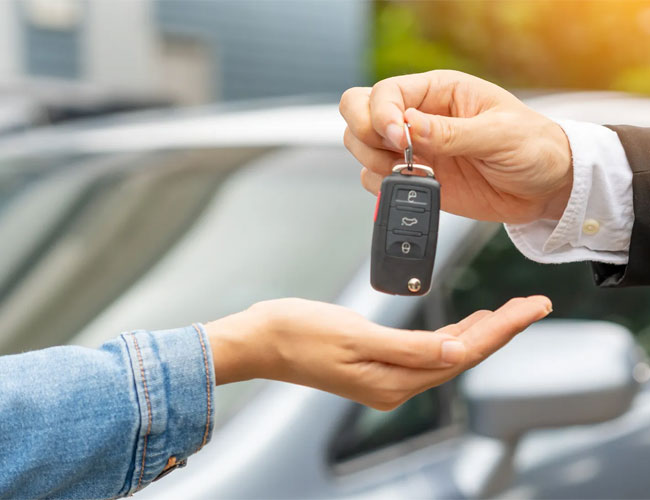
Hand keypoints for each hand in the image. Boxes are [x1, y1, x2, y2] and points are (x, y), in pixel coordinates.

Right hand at [205, 296, 551, 409]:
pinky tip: (461, 326)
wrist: (261, 339)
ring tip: (508, 312)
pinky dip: (450, 336)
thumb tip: (457, 355)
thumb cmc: (299, 333)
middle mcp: (395, 385)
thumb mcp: (355, 336)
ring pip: (447, 354)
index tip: (533, 308)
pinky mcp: (376, 364)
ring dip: (479, 332)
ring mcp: (385, 376)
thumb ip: (409, 349)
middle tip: (533, 305)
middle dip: (500, 329)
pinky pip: (425, 352)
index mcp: (393, 381)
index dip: (503, 329)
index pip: (463, 353)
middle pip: (462, 355)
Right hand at [339, 70, 572, 222]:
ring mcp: (413, 150)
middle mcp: (419, 117)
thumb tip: (409, 126)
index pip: (385, 92)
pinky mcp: (415, 179)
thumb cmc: (533, 147)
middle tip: (394, 154)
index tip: (400, 138)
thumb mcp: (500, 134)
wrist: (545, 187)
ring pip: (361, 147)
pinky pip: (376, 180)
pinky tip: (416, 187)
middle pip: (359, 113)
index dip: (381, 114)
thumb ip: (452, 132)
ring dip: (374, 162)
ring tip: (410, 172)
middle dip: (366, 135)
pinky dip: (384, 188)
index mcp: (438, 92)